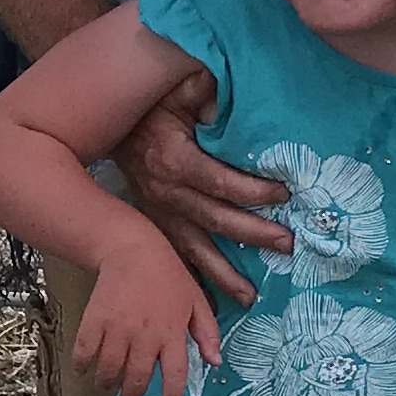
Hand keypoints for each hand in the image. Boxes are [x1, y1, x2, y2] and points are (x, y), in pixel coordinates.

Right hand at [77, 240, 220, 395]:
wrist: (132, 249)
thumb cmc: (169, 275)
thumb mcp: (197, 301)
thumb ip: (207, 333)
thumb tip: (216, 363)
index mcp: (172, 333)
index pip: (174, 377)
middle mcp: (145, 336)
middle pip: (137, 380)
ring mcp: (117, 329)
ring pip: (109, 371)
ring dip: (108, 384)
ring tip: (109, 385)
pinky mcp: (94, 320)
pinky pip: (84, 353)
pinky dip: (81, 367)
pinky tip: (83, 370)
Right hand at [116, 81, 291, 305]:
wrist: (107, 125)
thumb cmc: (154, 105)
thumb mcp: (179, 89)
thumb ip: (205, 92)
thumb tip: (226, 103)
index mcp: (175, 160)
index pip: (220, 182)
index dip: (253, 190)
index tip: (284, 194)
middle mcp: (167, 194)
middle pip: (215, 220)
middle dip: (253, 235)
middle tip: (287, 245)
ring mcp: (159, 214)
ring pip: (194, 250)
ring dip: (223, 275)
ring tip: (251, 298)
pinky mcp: (155, 225)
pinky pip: (175, 258)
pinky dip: (192, 282)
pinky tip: (208, 306)